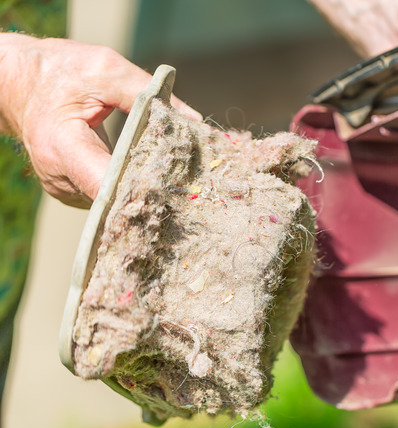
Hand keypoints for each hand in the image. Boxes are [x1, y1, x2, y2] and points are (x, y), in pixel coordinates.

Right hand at [0, 33, 200, 207]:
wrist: (18, 83)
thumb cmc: (60, 72)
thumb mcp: (104, 69)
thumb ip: (146, 92)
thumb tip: (191, 119)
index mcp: (64, 148)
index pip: (107, 186)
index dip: (143, 187)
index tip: (174, 181)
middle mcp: (61, 178)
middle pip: (116, 198)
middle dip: (151, 187)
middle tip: (185, 177)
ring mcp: (66, 190)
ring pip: (115, 201)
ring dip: (141, 186)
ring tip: (165, 168)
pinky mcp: (74, 192)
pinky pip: (109, 196)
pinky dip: (129, 183)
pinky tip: (145, 169)